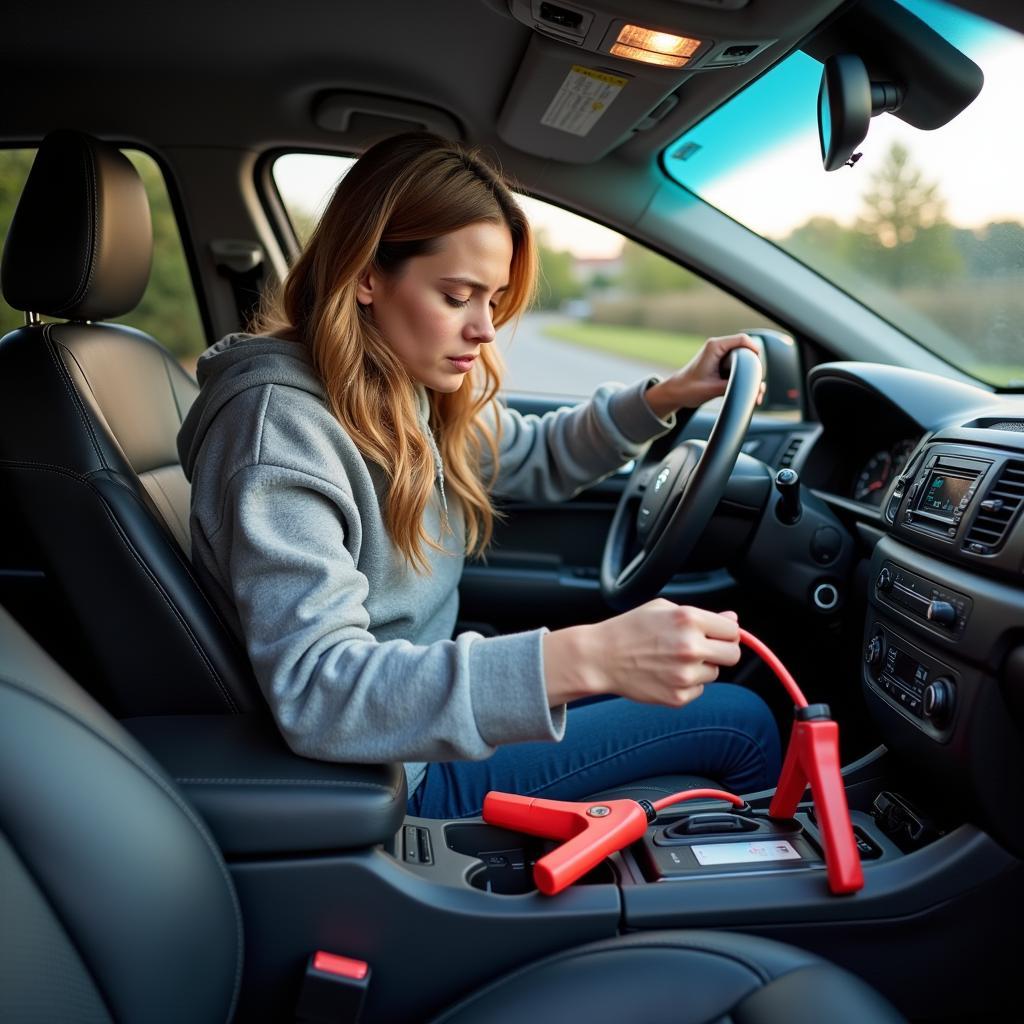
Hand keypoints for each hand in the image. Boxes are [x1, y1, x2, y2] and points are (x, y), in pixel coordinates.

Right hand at [543, 601, 741, 707]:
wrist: (601, 657)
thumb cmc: (629, 629)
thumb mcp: (662, 608)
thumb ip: (702, 614)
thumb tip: (732, 619)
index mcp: (689, 619)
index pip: (733, 630)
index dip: (725, 632)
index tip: (716, 634)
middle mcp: (690, 647)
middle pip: (733, 655)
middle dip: (721, 651)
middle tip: (702, 649)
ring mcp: (685, 675)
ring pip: (714, 673)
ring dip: (700, 667)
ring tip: (672, 660)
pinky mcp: (678, 697)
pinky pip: (698, 690)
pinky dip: (687, 683)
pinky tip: (664, 673)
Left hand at [644, 333, 765, 417]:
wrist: (675, 393)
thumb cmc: (687, 389)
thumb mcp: (711, 389)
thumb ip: (731, 386)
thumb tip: (750, 389)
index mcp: (715, 347)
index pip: (742, 340)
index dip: (754, 351)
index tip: (759, 368)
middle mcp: (719, 348)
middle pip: (747, 351)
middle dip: (754, 368)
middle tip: (758, 387)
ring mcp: (721, 356)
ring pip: (745, 361)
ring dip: (751, 376)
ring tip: (756, 394)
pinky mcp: (722, 365)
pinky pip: (739, 367)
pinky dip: (744, 379)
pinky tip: (748, 393)